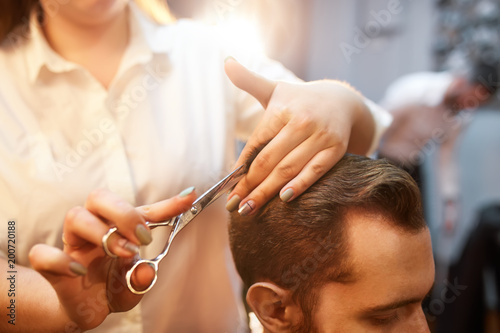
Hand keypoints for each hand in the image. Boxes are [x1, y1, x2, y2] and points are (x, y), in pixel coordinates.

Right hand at [28, 187, 195, 330]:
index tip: (190, 197)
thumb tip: (146, 272)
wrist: (83, 309)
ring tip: (123, 253)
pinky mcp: (52, 267)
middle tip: (143, 237)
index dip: (167, 204)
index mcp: (120, 229)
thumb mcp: (135, 285)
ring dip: (103, 232)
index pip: (143, 210)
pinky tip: (80, 272)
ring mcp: (72, 245)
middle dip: (124, 213)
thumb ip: (142, 279)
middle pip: (99, 197)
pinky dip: (61, 260)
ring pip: (75, 215)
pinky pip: (43, 253)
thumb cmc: (111, 288)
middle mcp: (96, 229)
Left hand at [224, 58, 373, 215]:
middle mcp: (300, 122)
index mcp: (281, 109)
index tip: (228, 190)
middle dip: (249, 186)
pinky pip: (315, 171)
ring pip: (288, 169)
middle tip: (235, 206)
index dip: (240, 169)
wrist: (342, 101)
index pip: (255, 145)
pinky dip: (299, 186)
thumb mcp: (275, 89)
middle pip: (268, 161)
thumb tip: (226, 62)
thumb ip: (249, 80)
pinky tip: (283, 199)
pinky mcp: (336, 149)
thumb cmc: (299, 100)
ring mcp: (320, 136)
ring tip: (250, 209)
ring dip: (267, 192)